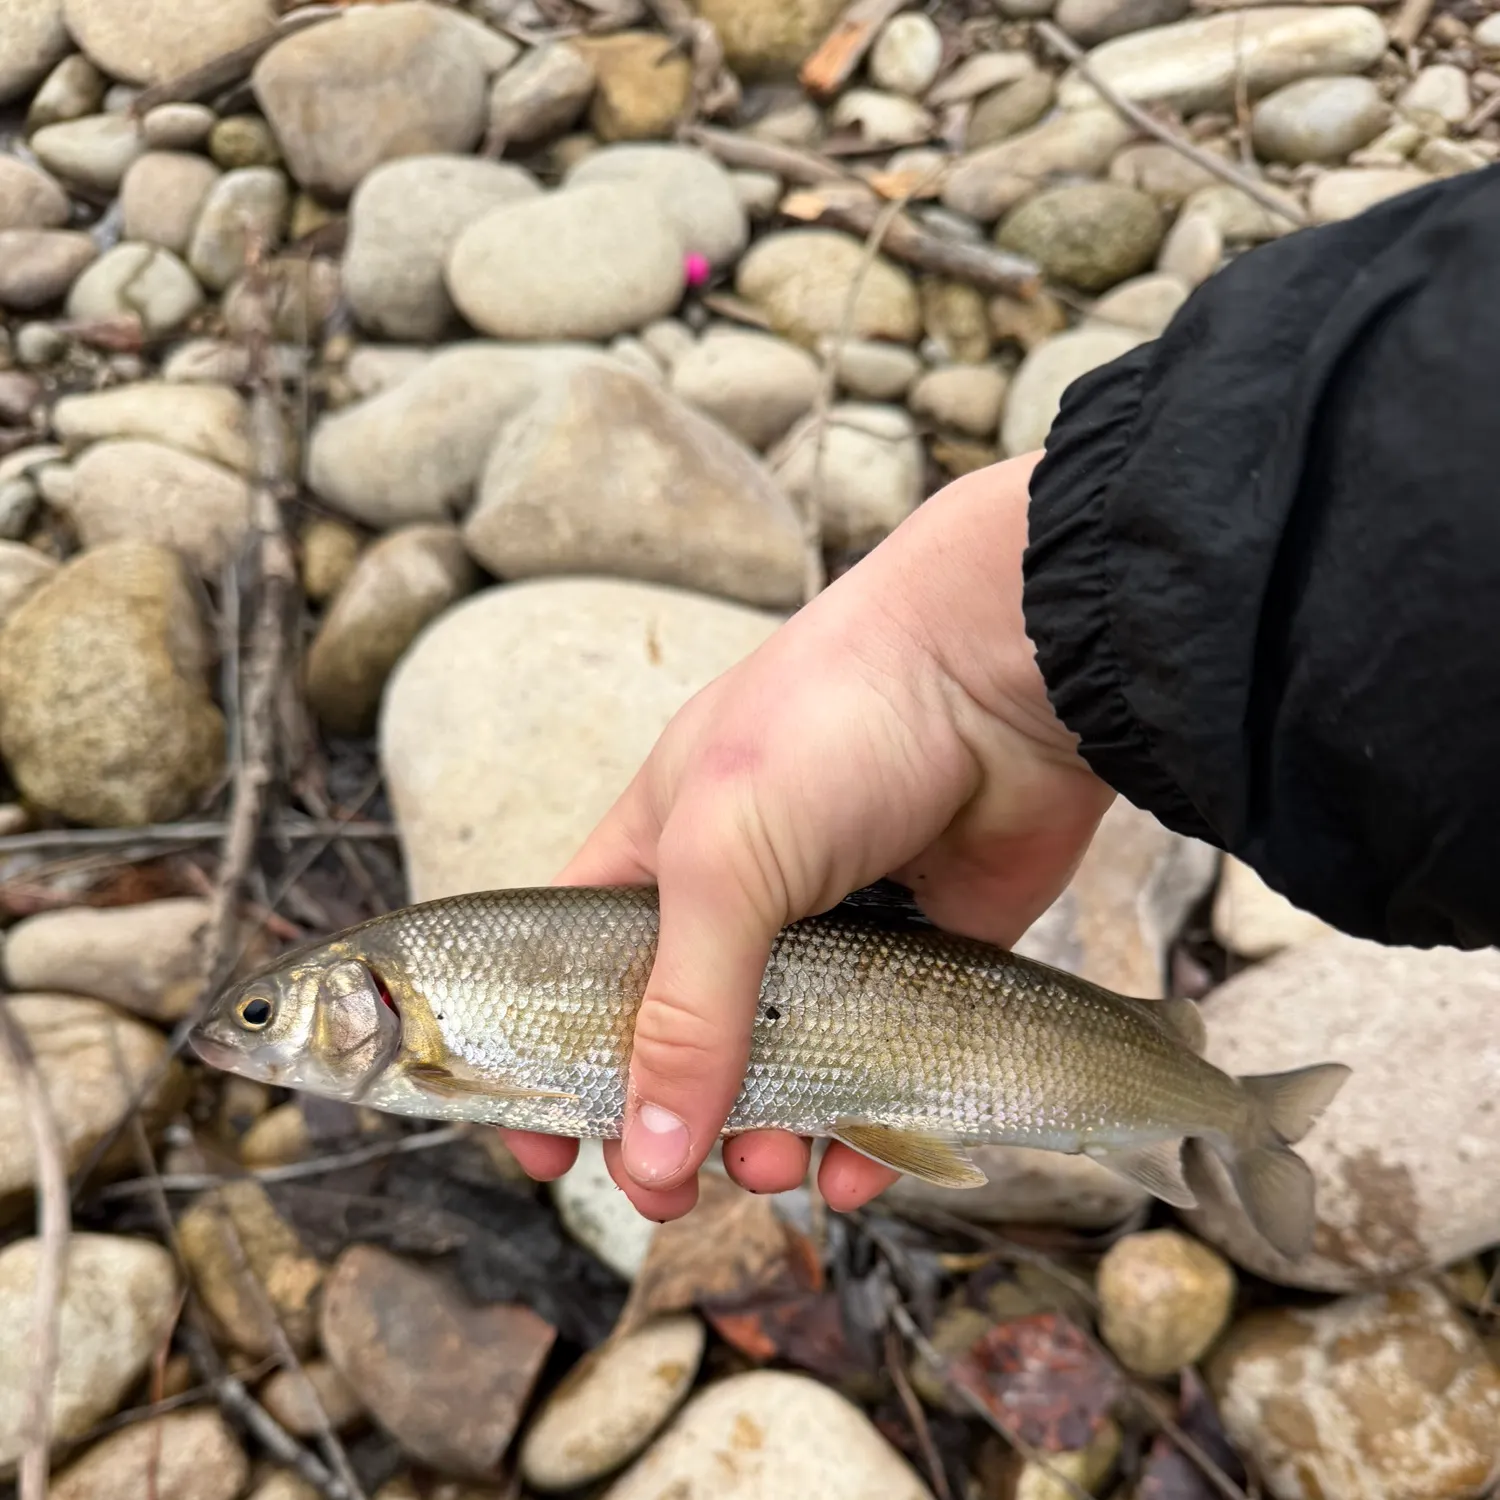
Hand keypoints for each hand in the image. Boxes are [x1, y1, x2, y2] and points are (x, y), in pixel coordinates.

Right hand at [501, 452, 1115, 1219]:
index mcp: (657, 852)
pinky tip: (856, 1168)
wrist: (1007, 672)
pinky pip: (885, 1068)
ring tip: (775, 1163)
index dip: (552, 1058)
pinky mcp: (926, 963)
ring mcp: (834, 934)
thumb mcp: (721, 858)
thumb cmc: (832, 723)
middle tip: (670, 1188)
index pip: (576, 972)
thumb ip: (683, 1007)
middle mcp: (738, 899)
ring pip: (783, 1069)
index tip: (543, 1146)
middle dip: (667, 1121)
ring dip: (768, 1134)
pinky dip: (867, 1131)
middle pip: (680, 1039)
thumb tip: (649, 1150)